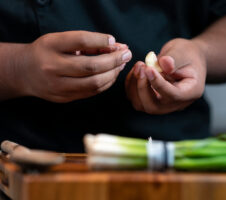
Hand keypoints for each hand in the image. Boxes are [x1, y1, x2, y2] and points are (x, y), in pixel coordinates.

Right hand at [15, 31, 131, 102]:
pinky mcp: (64, 98)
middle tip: (126, 54)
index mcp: (50, 46)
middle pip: (91, 67)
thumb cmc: (47, 52)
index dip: (101, 40)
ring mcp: (58, 86)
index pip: (80, 41)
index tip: (114, 40)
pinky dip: (106, 83)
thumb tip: (115, 46)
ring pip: (94, 83)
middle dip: (114, 60)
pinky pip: (92, 92)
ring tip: (121, 64)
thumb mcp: (60, 40)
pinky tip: (111, 74)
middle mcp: (52, 67)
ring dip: (113, 73)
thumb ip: (86, 42)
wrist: (24, 72)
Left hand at [125, 38, 206, 113]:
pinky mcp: (152, 100)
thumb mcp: (183, 51)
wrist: (186, 58)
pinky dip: (131, 85)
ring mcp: (163, 105)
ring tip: (139, 65)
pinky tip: (136, 70)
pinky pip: (136, 99)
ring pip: (142, 105)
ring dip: (134, 86)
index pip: (173, 95)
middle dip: (142, 87)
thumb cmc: (187, 53)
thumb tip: (164, 64)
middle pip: (154, 107)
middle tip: (141, 66)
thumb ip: (174, 58)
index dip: (158, 84)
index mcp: (191, 92)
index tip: (148, 68)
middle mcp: (177, 103)